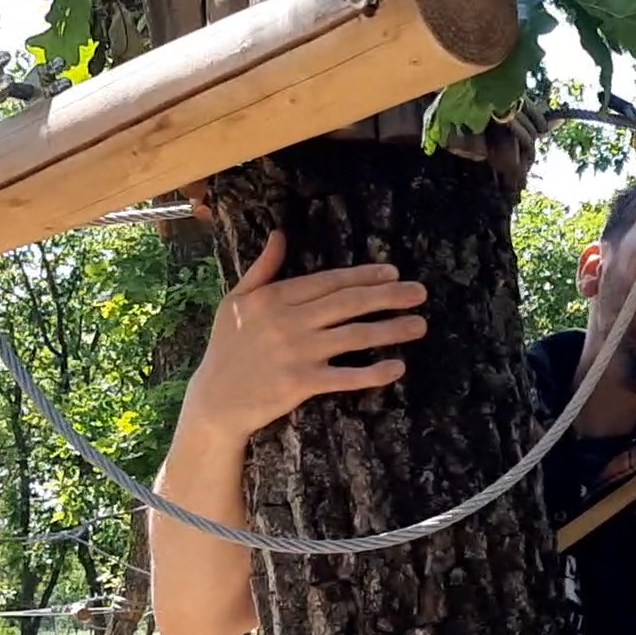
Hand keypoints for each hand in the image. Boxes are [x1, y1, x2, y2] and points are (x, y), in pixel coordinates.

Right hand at [181, 230, 427, 444]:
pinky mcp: (301, 383)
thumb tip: (279, 235)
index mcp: (273, 298)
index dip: (363, 276)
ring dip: (391, 329)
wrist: (215, 399)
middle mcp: (288, 321)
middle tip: (420, 292)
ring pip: (354, 336)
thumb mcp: (235, 301)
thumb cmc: (227, 348)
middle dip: (388, 296)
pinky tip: (397, 367)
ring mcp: (296, 352)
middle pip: (348, 303)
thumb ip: (262, 269)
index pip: (328, 282)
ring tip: (419, 324)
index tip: (392, 272)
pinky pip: (345, 376)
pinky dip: (373, 372)